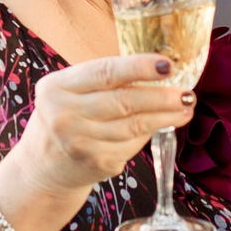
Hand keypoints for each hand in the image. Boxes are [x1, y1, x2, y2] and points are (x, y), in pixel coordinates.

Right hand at [2, 53, 195, 207]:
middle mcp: (64, 115)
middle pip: (123, 102)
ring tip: (185, 108)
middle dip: (161, 97)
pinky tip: (164, 125)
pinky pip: (132, 145)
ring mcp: (80, 143)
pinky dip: (150, 134)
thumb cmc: (66, 116)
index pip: (105, 72)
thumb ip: (106, 79)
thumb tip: (159, 68)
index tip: (168, 65)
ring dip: (165, 117)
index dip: (139, 68)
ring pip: (133, 127)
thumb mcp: (71, 90)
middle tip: (187, 93)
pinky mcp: (96, 163)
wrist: (43, 165)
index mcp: (58, 87)